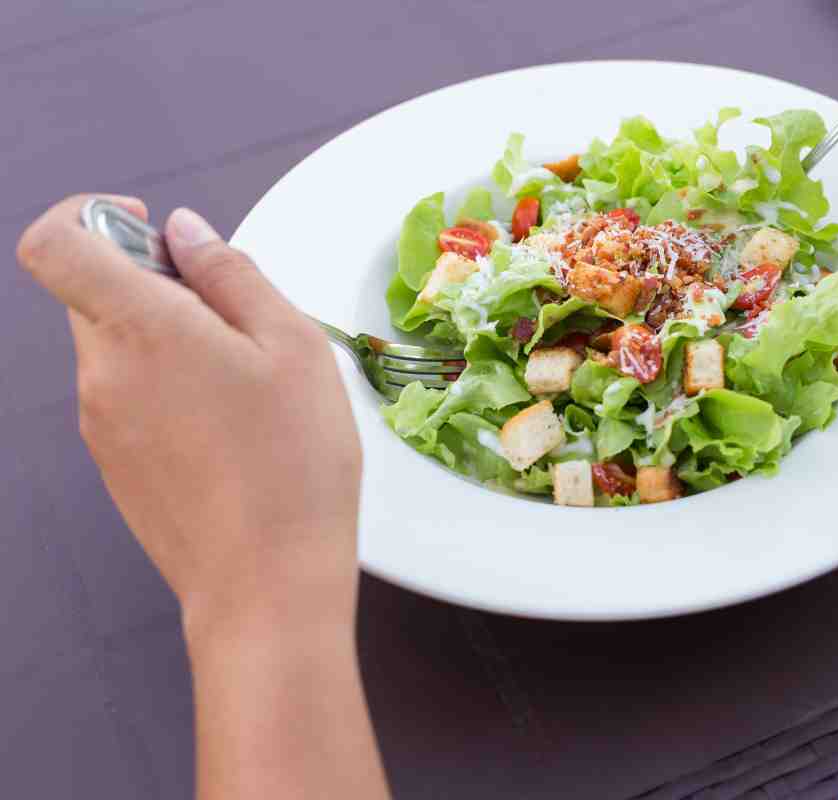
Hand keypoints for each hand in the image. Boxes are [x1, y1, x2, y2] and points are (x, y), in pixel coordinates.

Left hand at [16, 196, 362, 638]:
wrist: (266, 584)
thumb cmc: (293, 463)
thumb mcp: (293, 346)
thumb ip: (232, 274)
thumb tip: (184, 231)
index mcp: (140, 329)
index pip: (57, 243)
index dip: (91, 215)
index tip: (148, 229)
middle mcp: (101, 373)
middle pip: (94, 294)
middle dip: (156, 286)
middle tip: (235, 321)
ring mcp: (100, 425)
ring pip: (117, 348)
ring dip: (168, 342)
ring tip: (245, 386)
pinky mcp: (115, 464)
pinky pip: (127, 398)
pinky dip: (167, 390)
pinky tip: (229, 429)